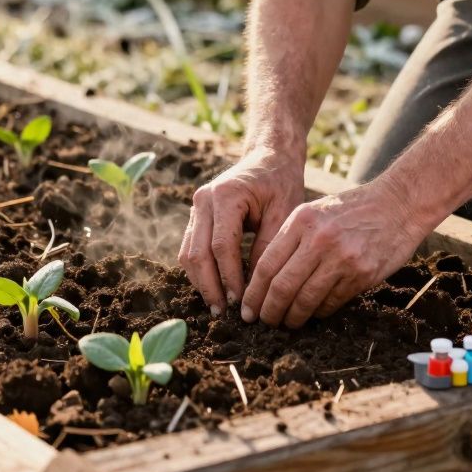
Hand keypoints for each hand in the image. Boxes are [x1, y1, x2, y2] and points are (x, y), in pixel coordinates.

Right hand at [178, 147, 304, 314]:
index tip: (242, 303)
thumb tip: (255, 289)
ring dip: (201, 283)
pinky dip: (200, 271)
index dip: (229, 278)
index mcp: (226, 195)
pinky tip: (215, 289)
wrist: (269, 158)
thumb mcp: (283, 213)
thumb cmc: (281, 183)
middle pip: (197, 253)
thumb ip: (268, 248)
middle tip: (225, 314)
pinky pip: (191, 248)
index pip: (221, 246)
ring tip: (219, 307)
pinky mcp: (196, 216)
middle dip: (210, 287)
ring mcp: (196, 207)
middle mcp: (204, 200)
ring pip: (188, 253)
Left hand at [240, 176, 433, 327]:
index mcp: (301, 221)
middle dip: (269, 311)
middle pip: (282, 287)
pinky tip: (314, 312)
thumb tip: (265, 279)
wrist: (398, 204)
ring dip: (293, 317)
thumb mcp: (315, 211)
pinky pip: (331, 302)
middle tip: (264, 322)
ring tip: (288, 323)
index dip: (253, 293)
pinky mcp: (361, 274)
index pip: (266, 265)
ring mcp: (342, 258)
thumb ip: (291, 239)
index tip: (247, 309)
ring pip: (306, 300)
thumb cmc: (352, 209)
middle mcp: (319, 239)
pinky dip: (319, 312)